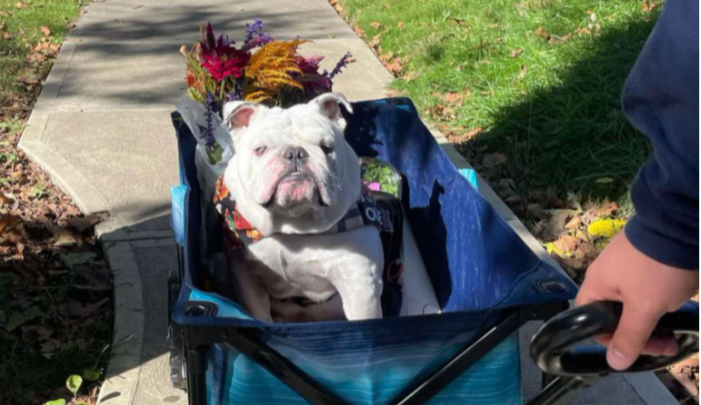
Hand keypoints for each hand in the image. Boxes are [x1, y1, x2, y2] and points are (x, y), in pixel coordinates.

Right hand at [575, 231, 698, 369]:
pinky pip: (645, 287)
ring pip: (632, 302)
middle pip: (614, 314)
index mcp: (597, 284)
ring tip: (676, 325)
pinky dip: (658, 300)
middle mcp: (605, 273)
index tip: (641, 348)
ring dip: (653, 319)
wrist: (679, 223)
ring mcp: (625, 263)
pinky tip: (676, 301)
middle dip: (641, 333)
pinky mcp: (643, 257)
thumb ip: (630, 336)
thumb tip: (614, 363)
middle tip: (668, 342)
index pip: (591, 322)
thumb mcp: (645, 308)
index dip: (613, 341)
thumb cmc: (656, 269)